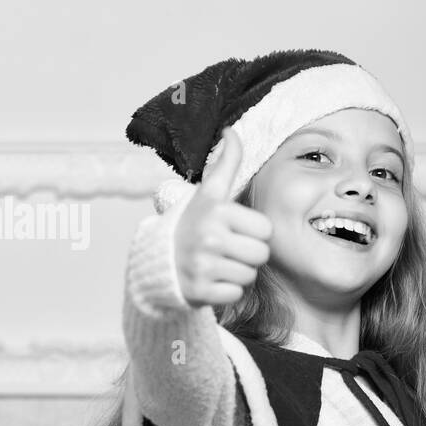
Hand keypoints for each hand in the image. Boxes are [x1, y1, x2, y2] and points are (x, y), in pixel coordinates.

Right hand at [173, 129, 272, 307]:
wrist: (158, 259)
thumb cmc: (193, 224)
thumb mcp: (208, 193)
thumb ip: (225, 163)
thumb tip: (230, 130)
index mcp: (217, 210)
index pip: (266, 230)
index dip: (254, 232)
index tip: (234, 230)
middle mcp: (209, 236)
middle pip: (261, 255)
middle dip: (249, 255)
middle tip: (227, 249)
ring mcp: (202, 265)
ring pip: (250, 276)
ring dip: (238, 273)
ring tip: (218, 263)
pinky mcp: (199, 291)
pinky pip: (236, 295)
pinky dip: (227, 291)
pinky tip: (211, 280)